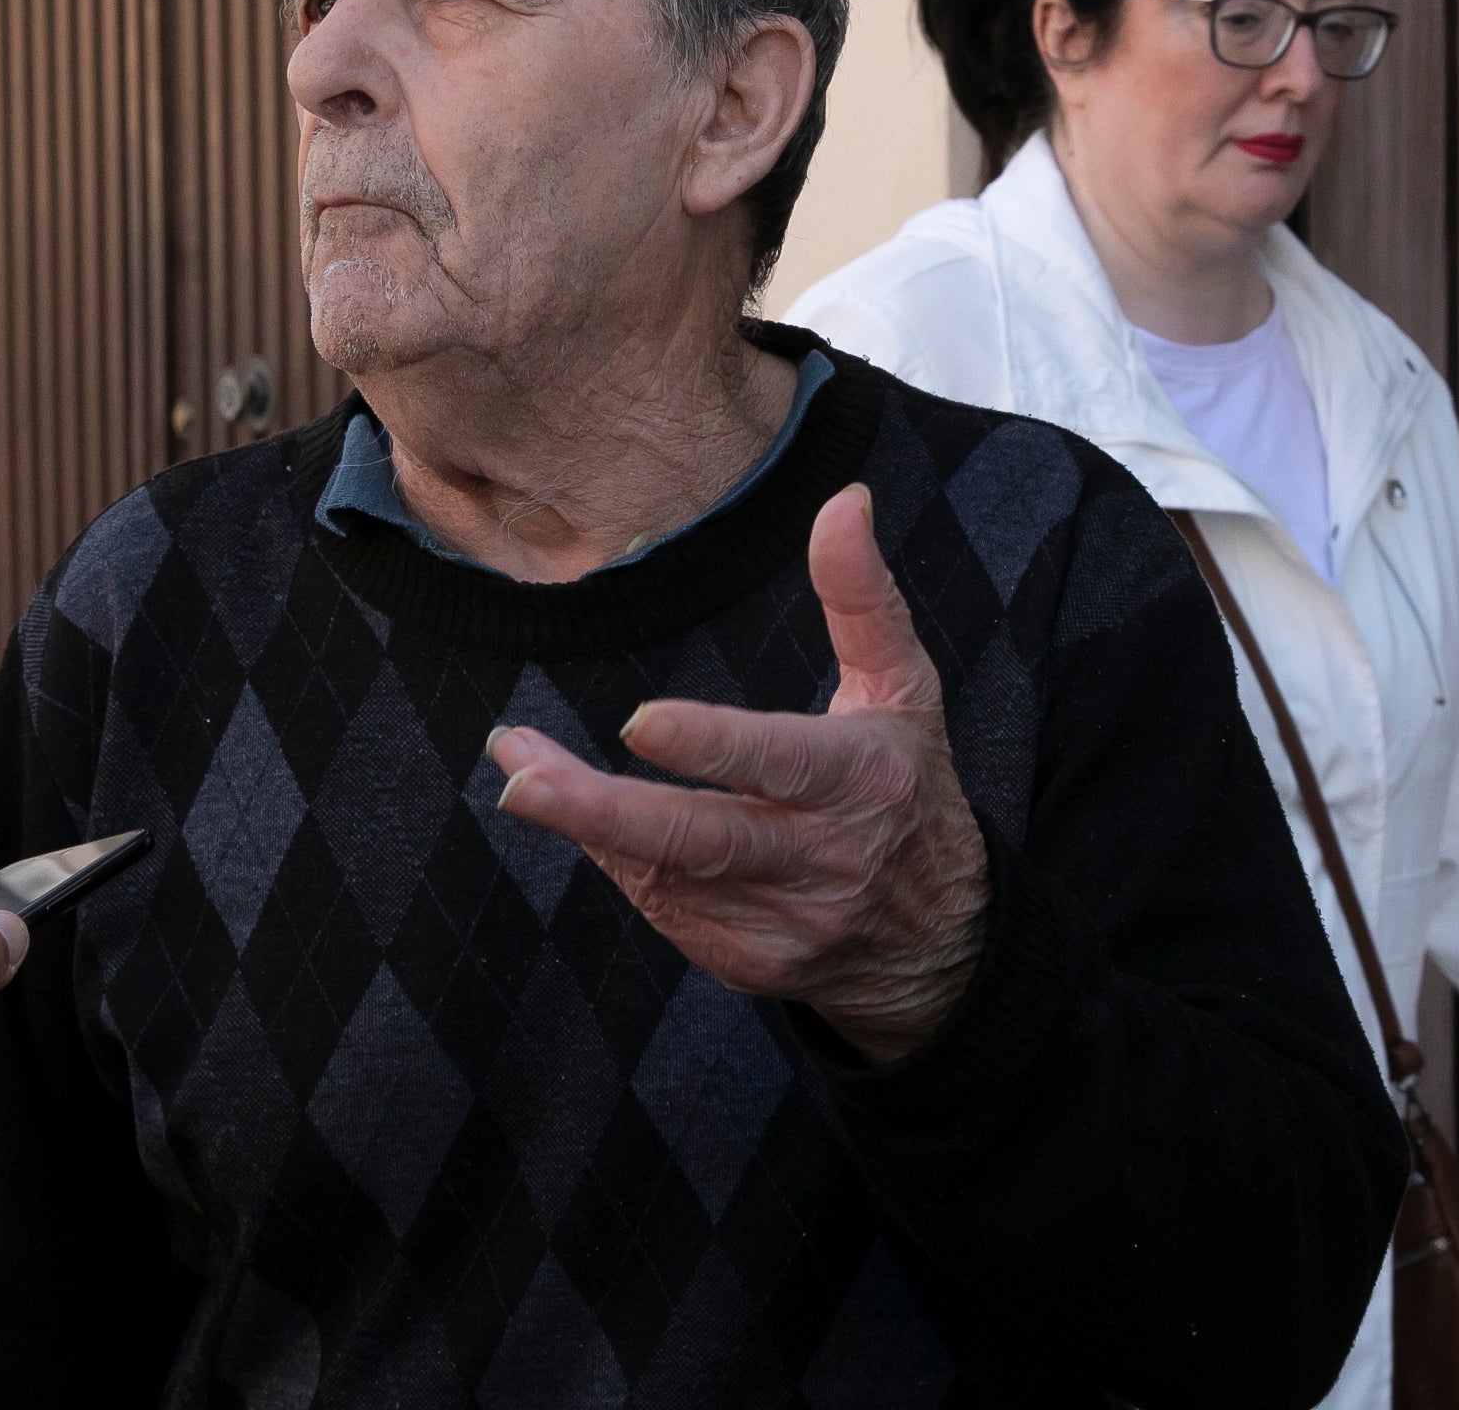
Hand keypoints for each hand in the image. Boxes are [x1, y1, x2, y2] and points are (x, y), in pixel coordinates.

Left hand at [488, 484, 987, 1062]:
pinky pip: (662, 905)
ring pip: (667, 875)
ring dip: (585, 824)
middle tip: (521, 779)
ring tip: (518, 771)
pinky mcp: (747, 960)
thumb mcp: (904, 689)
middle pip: (704, 840)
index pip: (781, 763)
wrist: (940, 941)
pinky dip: (616, 856)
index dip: (712, 746)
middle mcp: (825, 859)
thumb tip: (844, 499)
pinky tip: (574, 811)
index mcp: (864, 779)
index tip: (638, 723)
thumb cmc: (906, 786)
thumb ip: (862, 597)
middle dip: (605, 812)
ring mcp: (784, 922)